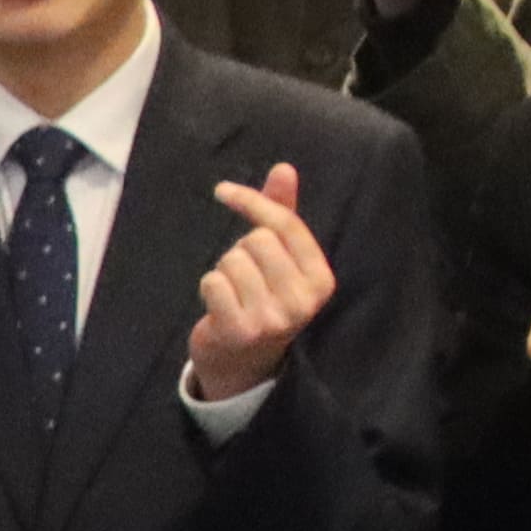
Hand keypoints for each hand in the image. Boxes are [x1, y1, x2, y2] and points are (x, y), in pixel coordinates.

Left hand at [180, 160, 332, 404]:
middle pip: (257, 240)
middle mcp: (303, 302)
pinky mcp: (240, 330)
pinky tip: (219, 306)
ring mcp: (273, 319)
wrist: (242, 362)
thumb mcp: (280, 259)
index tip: (223, 191)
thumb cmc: (262, 298)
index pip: (286, 224)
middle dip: (240, 249)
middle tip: (244, 277)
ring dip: (224, 270)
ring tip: (234, 294)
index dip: (252, 202)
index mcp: (321, 281)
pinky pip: (213, 281)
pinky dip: (208, 287)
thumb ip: (283, 213)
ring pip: (233, 259)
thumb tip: (284, 168)